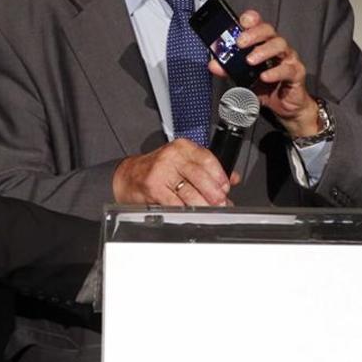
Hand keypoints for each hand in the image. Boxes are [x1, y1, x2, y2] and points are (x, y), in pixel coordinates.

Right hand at [111, 139, 234, 205]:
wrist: (128, 176)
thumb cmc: (158, 169)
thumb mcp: (183, 161)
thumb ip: (208, 168)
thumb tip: (233, 178)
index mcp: (182, 147)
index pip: (207, 158)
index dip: (220, 175)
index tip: (226, 188)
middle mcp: (172, 156)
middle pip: (200, 176)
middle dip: (214, 193)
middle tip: (222, 203)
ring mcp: (161, 172)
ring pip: (189, 192)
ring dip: (204, 205)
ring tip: (211, 211)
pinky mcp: (154, 188)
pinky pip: (176, 204)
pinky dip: (187, 211)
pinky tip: (193, 214)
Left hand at [208, 9, 320, 137]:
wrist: (285, 106)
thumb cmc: (266, 87)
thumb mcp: (243, 78)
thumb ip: (228, 70)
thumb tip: (213, 65)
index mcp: (264, 43)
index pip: (259, 24)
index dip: (252, 19)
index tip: (242, 21)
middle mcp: (277, 47)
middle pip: (269, 30)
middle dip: (253, 34)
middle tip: (240, 43)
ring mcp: (289, 58)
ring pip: (280, 45)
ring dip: (263, 50)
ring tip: (250, 60)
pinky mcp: (296, 73)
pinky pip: (287, 69)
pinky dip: (275, 72)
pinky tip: (265, 76)